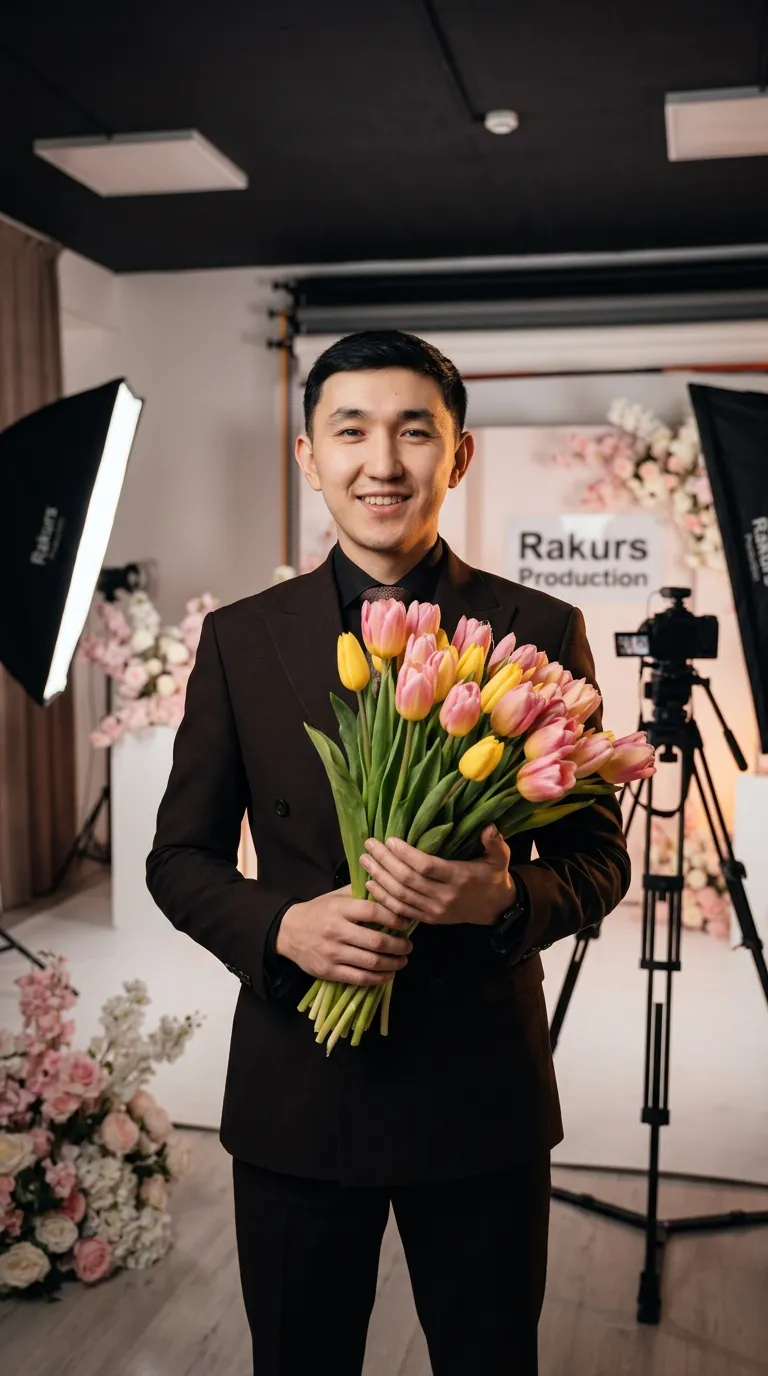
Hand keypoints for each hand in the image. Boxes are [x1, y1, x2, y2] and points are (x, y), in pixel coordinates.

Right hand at [276, 885, 412, 985]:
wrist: (288, 932)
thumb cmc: (318, 911)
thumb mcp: (336, 896)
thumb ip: (360, 892)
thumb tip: (388, 887)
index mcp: (339, 909)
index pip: (372, 912)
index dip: (394, 918)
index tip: (406, 923)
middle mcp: (336, 931)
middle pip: (376, 941)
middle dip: (399, 945)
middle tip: (409, 945)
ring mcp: (332, 953)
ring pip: (371, 962)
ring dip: (393, 963)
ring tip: (403, 960)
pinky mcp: (329, 971)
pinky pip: (359, 978)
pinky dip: (378, 978)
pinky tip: (388, 974)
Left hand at [359, 824, 515, 927]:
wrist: (495, 909)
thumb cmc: (493, 876)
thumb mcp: (500, 858)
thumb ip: (495, 842)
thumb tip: (489, 826)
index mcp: (459, 878)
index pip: (426, 867)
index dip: (406, 854)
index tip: (390, 840)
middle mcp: (444, 896)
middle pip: (407, 880)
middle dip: (385, 862)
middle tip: (370, 845)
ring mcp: (434, 911)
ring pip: (400, 896)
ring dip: (379, 878)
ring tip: (365, 860)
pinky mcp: (428, 920)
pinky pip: (401, 911)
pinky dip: (383, 898)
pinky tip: (370, 884)